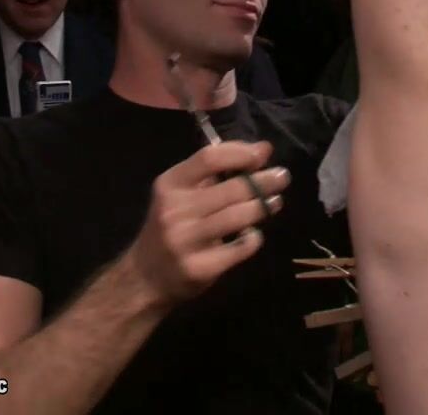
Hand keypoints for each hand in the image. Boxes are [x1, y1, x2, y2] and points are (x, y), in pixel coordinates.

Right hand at [130, 140, 288, 306]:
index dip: (241, 153)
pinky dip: (253, 238)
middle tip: (282, 177)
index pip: (209, 158)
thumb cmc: (169, 226)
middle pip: (231, 188)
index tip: (262, 154)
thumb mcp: (179, 194)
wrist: (145, 277)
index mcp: (169, 184)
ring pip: (237, 216)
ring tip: (274, 202)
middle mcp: (174, 210)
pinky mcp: (199, 267)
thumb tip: (263, 149)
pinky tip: (254, 234)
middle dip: (263, 180)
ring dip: (262, 207)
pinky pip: (239, 247)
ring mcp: (185, 240)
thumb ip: (215, 172)